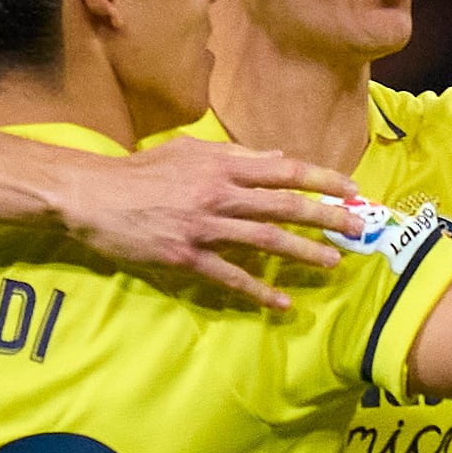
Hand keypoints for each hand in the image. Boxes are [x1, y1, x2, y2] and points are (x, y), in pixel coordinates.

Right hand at [54, 140, 362, 305]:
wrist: (94, 196)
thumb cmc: (140, 170)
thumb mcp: (189, 151)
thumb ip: (235, 155)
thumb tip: (277, 158)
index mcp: (222, 164)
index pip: (284, 170)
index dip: (321, 178)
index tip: (350, 188)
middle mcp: (219, 194)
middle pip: (284, 205)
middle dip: (326, 217)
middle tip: (357, 227)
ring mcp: (204, 227)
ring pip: (265, 240)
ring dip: (303, 252)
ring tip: (333, 262)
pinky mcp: (187, 257)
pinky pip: (231, 277)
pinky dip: (259, 290)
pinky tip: (284, 302)